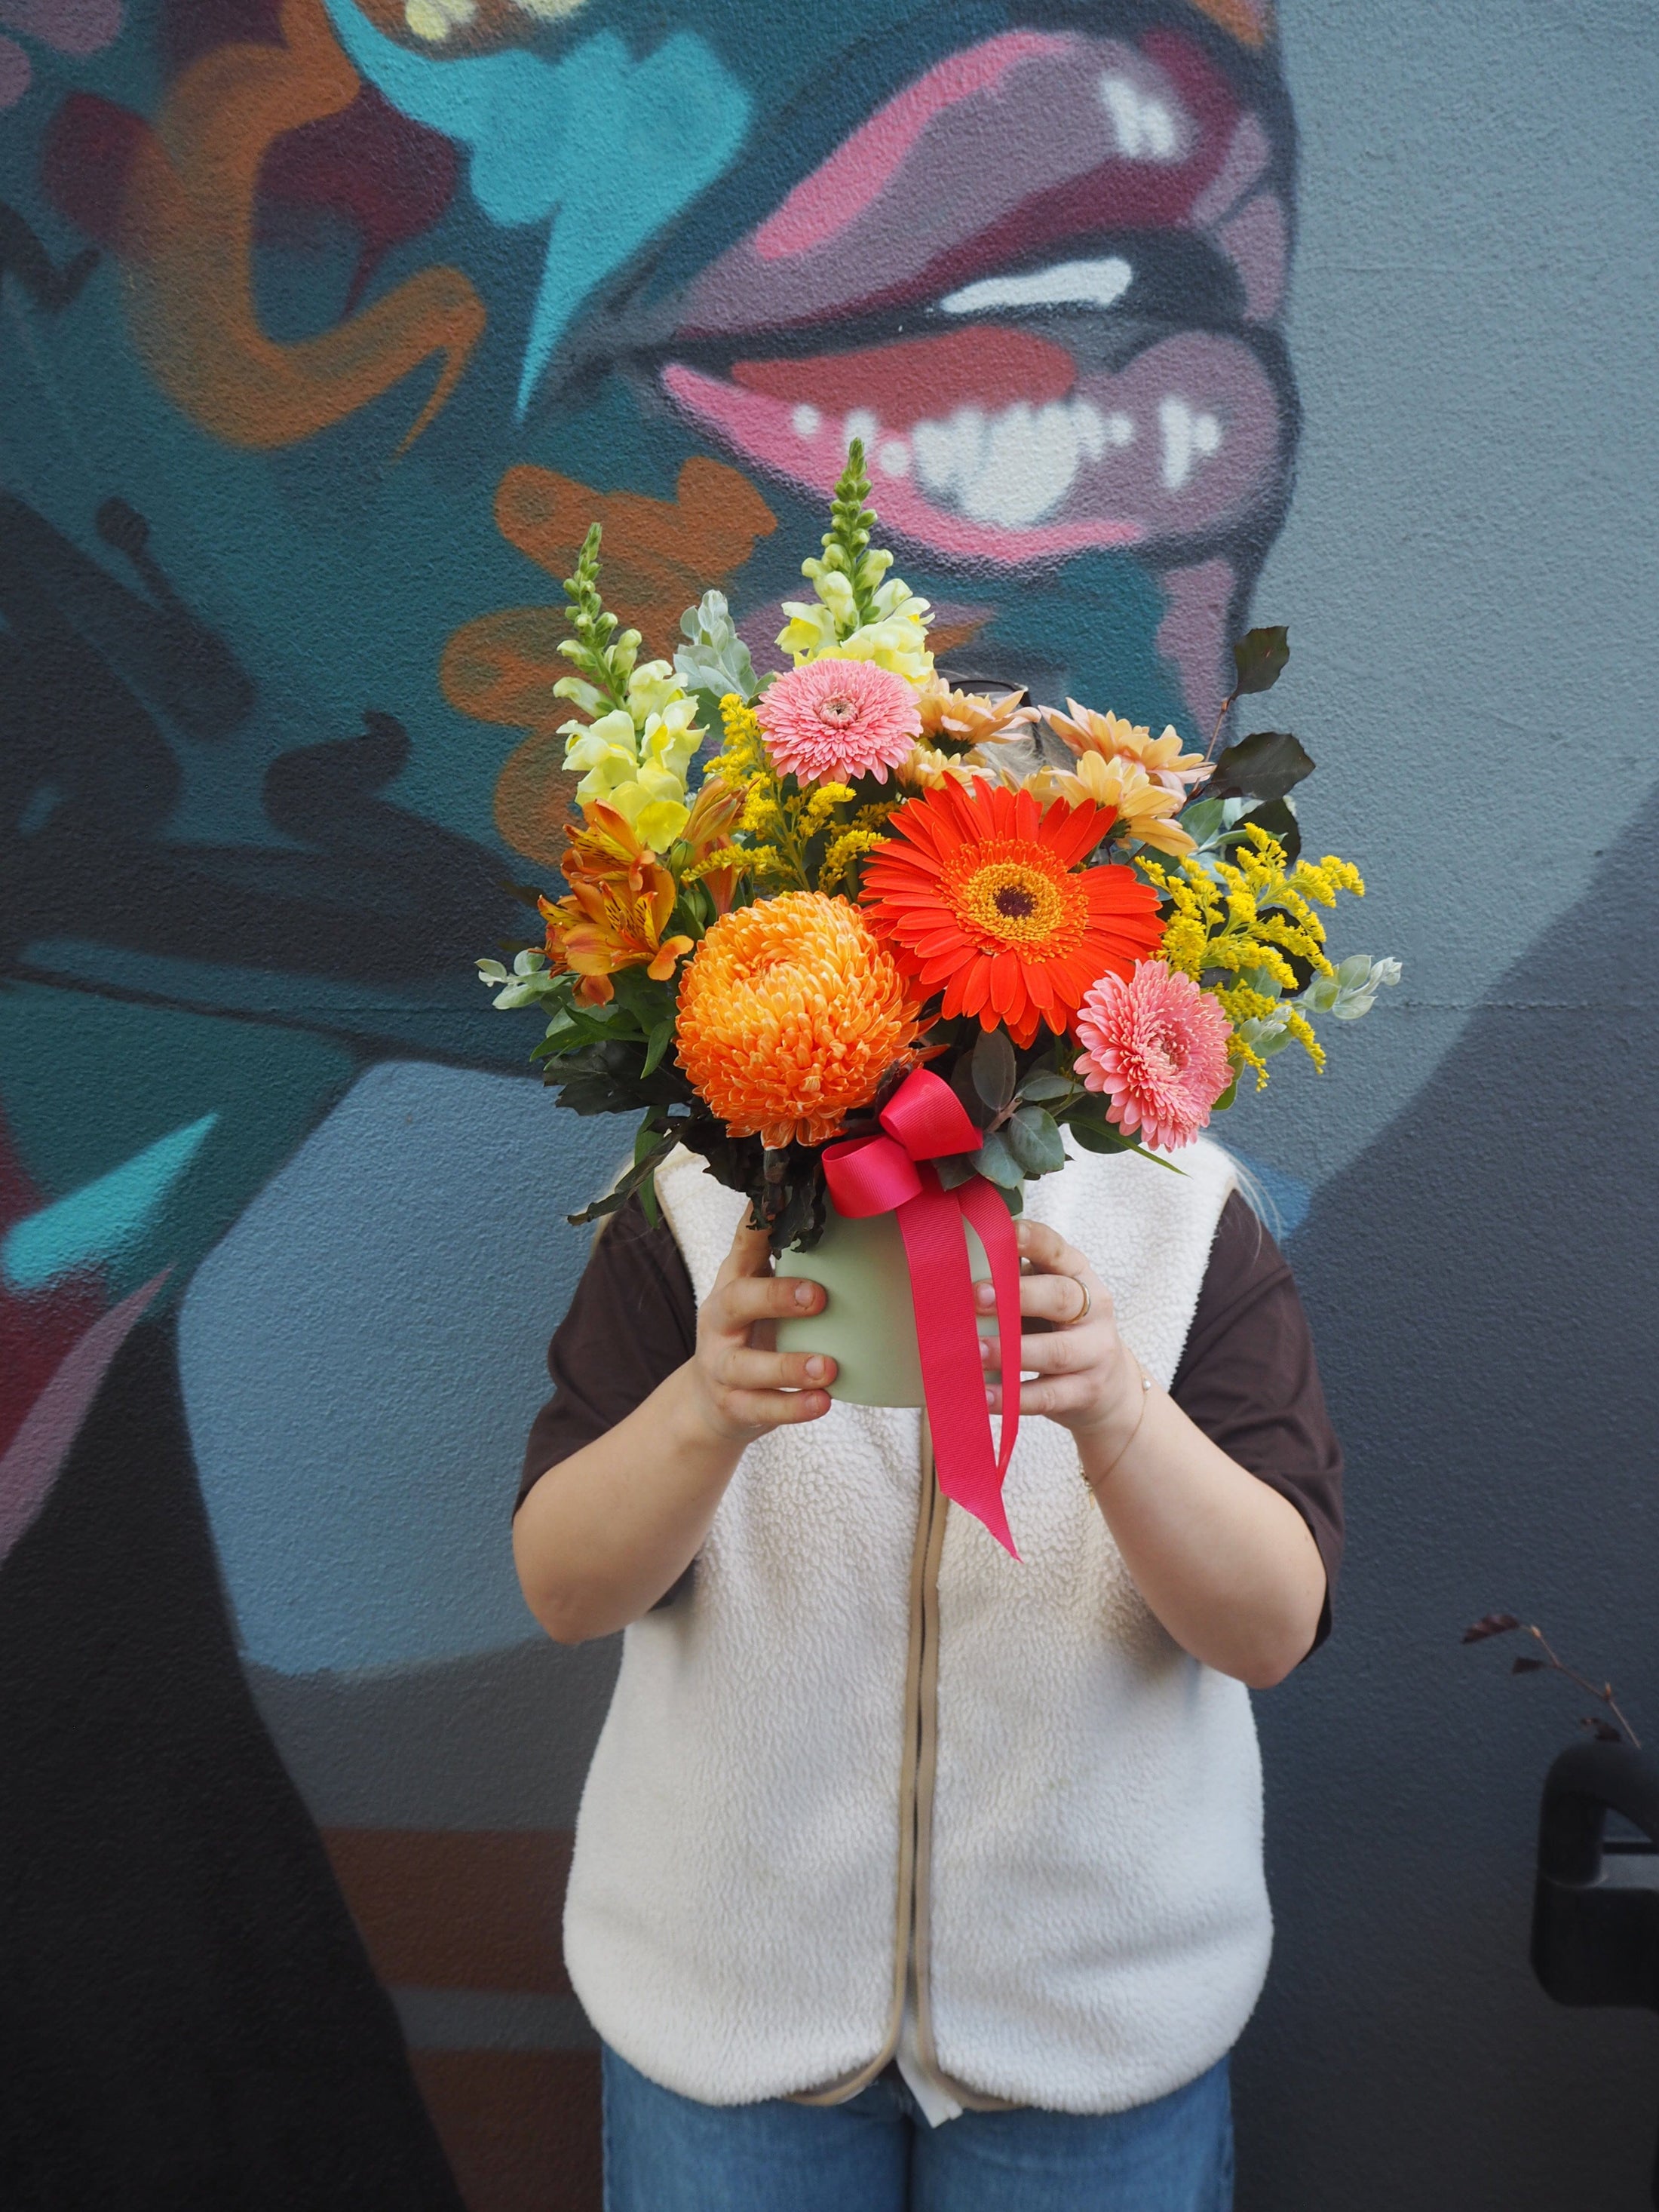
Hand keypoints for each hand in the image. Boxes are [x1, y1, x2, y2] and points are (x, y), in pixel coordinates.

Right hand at [687, 1214, 837, 1444]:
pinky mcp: (734, 1406)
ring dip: (788, 1366)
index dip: (759, 1223)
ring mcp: (723, 1367)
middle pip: (736, 1302)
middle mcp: (720, 1322)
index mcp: (733, 1284)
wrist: (707, 1403)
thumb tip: (827, 1200)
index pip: (744, 1245)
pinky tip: (822, 1402)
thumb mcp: (754, 1290)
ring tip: (827, 1368)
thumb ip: (779, 1256)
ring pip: (748, 1367)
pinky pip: (761, 1410)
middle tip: (819, 1297)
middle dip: (775, 1297)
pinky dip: (792, 1408)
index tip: (783, 1201)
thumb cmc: (746, 1333)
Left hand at [976, 1217, 1143, 1464]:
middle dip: (1019, 1296)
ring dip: (1012, 1352)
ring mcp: (1095, 1352)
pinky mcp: (1088, 1391)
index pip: (1057, 1250)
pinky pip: (1049, 1395)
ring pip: (1055, 1351)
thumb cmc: (1059, 1330)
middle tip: (977, 1297)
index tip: (1004, 1233)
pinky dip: (1014, 1397)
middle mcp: (1094, 1309)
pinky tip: (985, 1397)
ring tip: (976, 1352)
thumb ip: (1015, 1282)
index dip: (1032, 1240)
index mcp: (1079, 1275)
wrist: (1110, 1387)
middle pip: (1061, 1297)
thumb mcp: (1047, 1298)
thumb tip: (957, 1268)